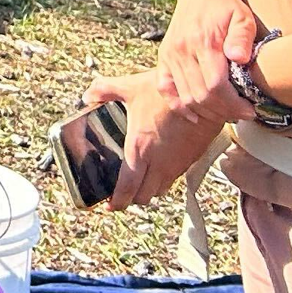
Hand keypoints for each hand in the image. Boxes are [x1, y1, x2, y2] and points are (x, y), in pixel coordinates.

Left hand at [83, 67, 240, 210]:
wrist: (204, 98)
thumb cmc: (166, 93)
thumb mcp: (130, 87)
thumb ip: (104, 90)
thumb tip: (87, 96)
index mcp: (139, 149)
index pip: (127, 188)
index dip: (117, 201)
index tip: (109, 204)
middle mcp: (157, 163)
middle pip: (143, 196)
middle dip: (130, 198)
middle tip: (120, 192)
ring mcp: (175, 166)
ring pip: (158, 192)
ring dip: (146, 192)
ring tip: (136, 183)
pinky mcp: (188, 163)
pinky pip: (172, 182)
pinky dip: (161, 183)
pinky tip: (155, 171)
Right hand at [158, 0, 261, 116]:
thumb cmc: (227, 7)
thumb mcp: (243, 18)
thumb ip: (242, 38)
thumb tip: (238, 58)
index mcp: (203, 42)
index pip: (215, 85)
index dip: (233, 104)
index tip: (250, 109)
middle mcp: (182, 50)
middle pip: (200, 95)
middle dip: (224, 111)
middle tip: (242, 113)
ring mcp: (170, 54)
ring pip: (185, 97)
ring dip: (206, 112)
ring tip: (226, 112)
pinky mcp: (163, 57)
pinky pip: (165, 89)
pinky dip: (178, 106)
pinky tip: (195, 115)